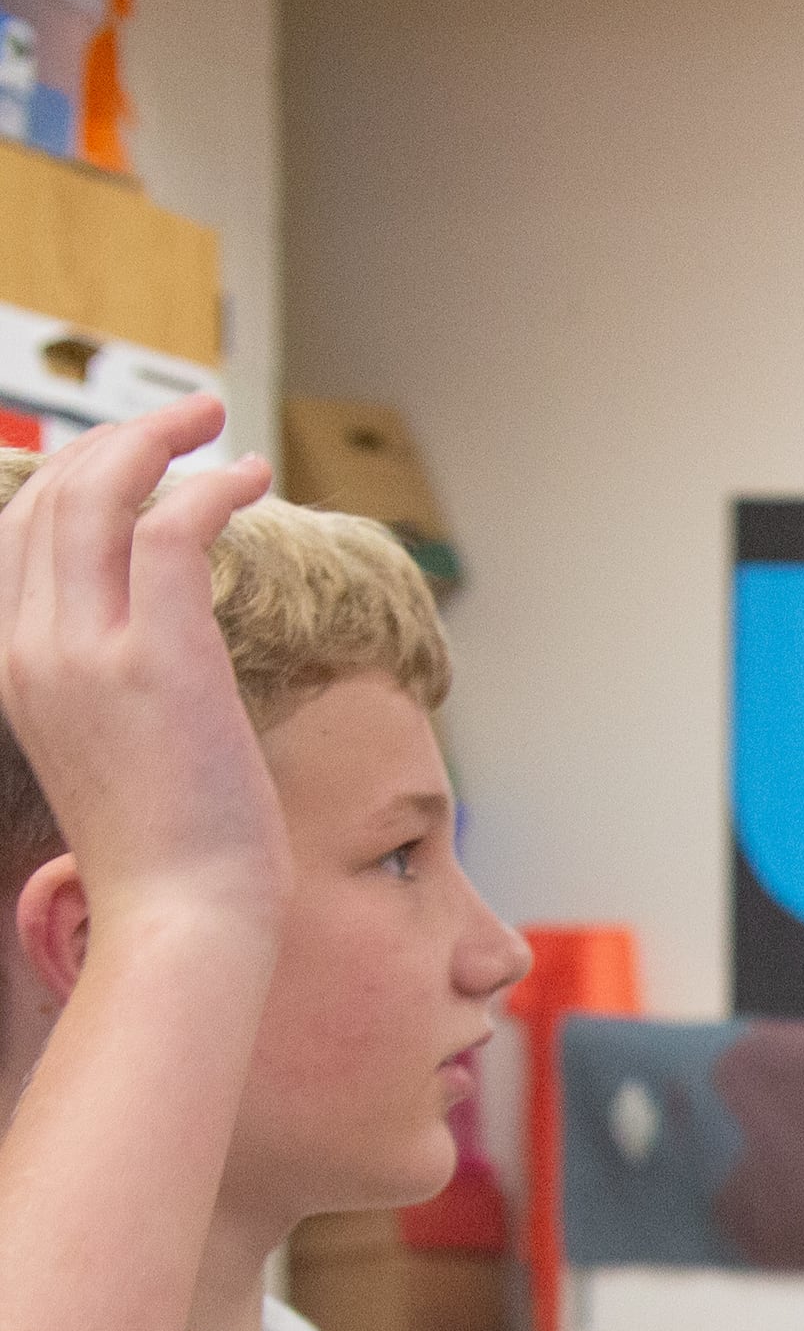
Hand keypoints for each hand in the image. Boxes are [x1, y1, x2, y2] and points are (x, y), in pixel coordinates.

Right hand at [0, 395, 285, 950]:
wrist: (180, 914)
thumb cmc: (168, 847)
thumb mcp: (109, 743)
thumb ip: (111, 676)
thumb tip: (160, 638)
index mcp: (9, 663)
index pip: (16, 533)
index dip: (75, 476)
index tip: (137, 460)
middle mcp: (27, 646)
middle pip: (50, 495)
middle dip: (119, 438)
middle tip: (189, 417)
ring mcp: (84, 649)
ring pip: (97, 494)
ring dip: (161, 440)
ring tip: (220, 424)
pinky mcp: (156, 657)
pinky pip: (168, 529)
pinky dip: (208, 487)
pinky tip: (251, 479)